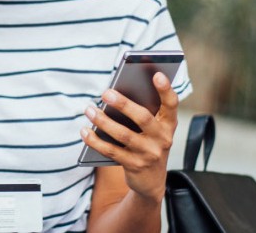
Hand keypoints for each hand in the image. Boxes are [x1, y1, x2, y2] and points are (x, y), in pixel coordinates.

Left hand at [80, 72, 179, 201]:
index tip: (157, 74)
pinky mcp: (134, 166)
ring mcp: (149, 154)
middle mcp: (162, 139)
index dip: (166, 89)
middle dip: (123, 104)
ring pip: (123, 135)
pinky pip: (111, 151)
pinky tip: (84, 131)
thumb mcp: (153, 131)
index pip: (171, 104)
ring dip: (103, 121)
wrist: (151, 182)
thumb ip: (143, 114)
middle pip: (143, 118)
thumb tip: (114, 96)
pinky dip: (95, 140)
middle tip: (106, 92)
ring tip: (89, 109)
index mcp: (168, 124)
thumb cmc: (148, 145)